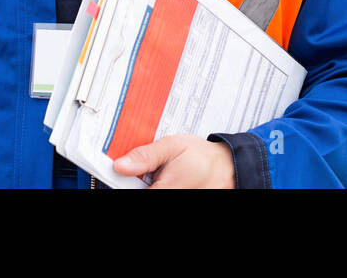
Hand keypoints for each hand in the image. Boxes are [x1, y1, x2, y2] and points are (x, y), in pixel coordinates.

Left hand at [111, 134, 235, 187]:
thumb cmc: (202, 157)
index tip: (121, 172)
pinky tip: (163, 179)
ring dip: (147, 184)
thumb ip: (145, 156)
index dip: (122, 182)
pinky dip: (154, 185)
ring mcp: (172, 200)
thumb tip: (120, 165)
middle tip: (149, 171)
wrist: (227, 168)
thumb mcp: (172, 147)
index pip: (129, 192)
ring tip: (159, 175)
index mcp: (163, 191)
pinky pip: (157, 192)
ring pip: (147, 192)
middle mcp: (168, 199)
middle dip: (135, 182)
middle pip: (138, 192)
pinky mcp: (178, 198)